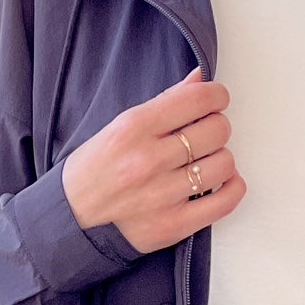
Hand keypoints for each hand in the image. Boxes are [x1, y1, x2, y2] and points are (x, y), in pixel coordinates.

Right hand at [62, 68, 246, 254]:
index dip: (216, 96)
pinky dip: (231, 187)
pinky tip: (219, 181)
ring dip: (221, 159)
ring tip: (204, 162)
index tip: (215, 101)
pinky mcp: (173, 225)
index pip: (198, 99)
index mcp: (133, 128)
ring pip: (224, 163)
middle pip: (217, 130)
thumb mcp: (120, 126)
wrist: (72, 219)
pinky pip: (226, 200)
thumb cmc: (96, 169)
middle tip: (204, 134)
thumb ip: (165, 102)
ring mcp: (162, 195)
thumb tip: (200, 79)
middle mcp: (148, 160)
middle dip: (216, 127)